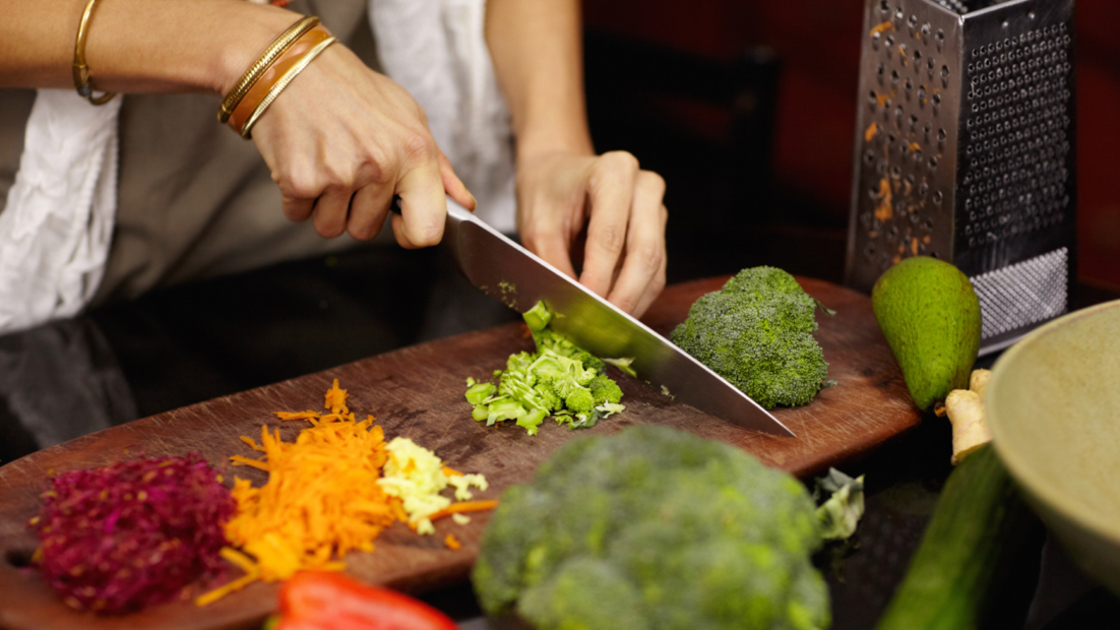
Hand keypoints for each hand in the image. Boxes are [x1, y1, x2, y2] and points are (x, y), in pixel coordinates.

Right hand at [248, 44, 474, 246]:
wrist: (291, 63)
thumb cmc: (352, 90)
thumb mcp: (409, 117)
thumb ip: (439, 168)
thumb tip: (465, 204)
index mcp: (415, 153)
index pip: (428, 231)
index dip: (410, 233)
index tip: (397, 218)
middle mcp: (380, 166)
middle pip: (366, 231)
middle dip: (354, 208)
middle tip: (347, 166)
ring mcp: (339, 175)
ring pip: (331, 228)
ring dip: (324, 204)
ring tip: (325, 160)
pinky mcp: (300, 180)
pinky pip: (298, 214)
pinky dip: (296, 195)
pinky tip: (303, 159)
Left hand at [516, 150, 667, 316]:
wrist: (558, 173)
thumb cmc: (546, 192)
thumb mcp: (537, 226)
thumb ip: (553, 265)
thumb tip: (570, 307)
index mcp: (613, 172)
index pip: (609, 237)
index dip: (598, 279)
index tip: (583, 310)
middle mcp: (644, 187)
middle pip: (644, 253)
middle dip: (622, 297)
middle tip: (600, 328)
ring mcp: (656, 209)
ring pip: (654, 267)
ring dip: (631, 302)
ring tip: (605, 329)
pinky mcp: (658, 232)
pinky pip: (654, 272)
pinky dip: (636, 297)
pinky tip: (615, 314)